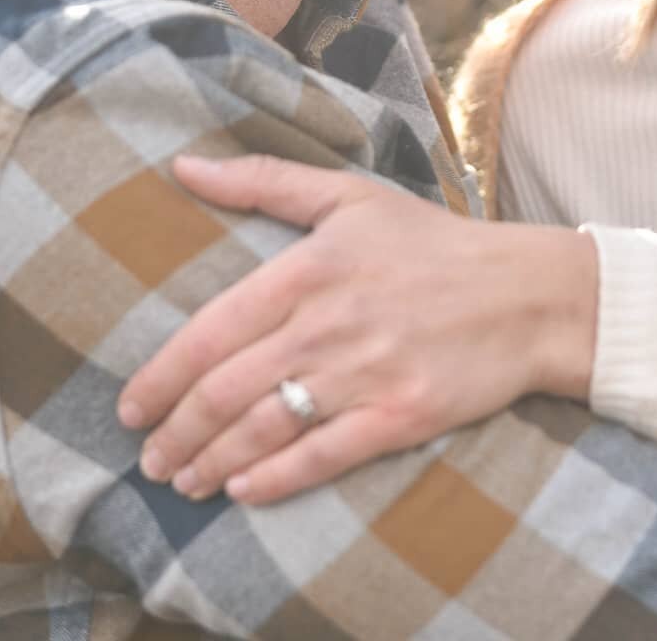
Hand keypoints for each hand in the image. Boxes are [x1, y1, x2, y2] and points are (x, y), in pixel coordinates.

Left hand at [116, 154, 597, 504]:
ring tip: (184, 481)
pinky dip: (273, 481)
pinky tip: (243, 492)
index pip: (211, 332)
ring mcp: (365, 373)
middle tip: (151, 458)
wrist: (525, 293)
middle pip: (226, 391)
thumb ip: (263, 180)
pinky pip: (319, 458)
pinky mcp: (400, 416)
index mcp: (310, 266)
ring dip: (212, 463)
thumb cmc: (432, 242)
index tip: (131, 407)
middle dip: (177, 433)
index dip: (160, 378)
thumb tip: (184, 164)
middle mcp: (329, 323)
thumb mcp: (350, 195)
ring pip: (263, 430)